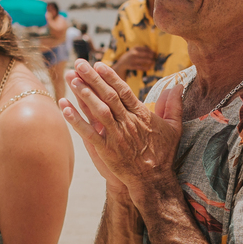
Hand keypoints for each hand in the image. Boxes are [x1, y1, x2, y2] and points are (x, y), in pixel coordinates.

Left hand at [60, 60, 183, 203]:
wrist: (153, 180)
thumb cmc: (163, 154)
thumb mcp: (173, 127)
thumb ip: (173, 105)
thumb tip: (177, 85)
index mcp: (141, 115)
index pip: (123, 91)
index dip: (110, 77)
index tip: (98, 64)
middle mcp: (127, 123)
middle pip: (108, 96)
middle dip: (92, 78)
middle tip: (79, 63)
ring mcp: (116, 136)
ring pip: (98, 110)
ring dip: (84, 94)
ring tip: (72, 79)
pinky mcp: (106, 150)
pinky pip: (88, 133)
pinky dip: (76, 119)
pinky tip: (65, 107)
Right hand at [114, 46, 153, 75]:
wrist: (122, 62)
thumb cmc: (131, 55)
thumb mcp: (135, 49)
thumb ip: (142, 49)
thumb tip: (153, 52)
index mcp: (135, 48)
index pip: (145, 49)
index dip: (151, 51)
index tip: (155, 53)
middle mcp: (134, 53)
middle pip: (145, 54)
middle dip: (152, 56)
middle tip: (155, 58)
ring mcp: (133, 60)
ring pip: (144, 60)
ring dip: (150, 61)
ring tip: (153, 62)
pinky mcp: (133, 66)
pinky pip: (141, 67)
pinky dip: (146, 68)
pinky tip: (150, 68)